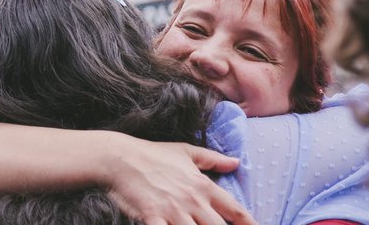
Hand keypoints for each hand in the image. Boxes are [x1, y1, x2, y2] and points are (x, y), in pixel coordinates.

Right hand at [104, 141, 252, 224]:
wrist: (118, 157)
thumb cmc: (151, 153)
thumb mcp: (184, 151)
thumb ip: (212, 158)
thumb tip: (236, 161)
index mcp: (203, 186)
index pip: (235, 210)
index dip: (250, 224)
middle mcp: (193, 201)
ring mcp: (173, 211)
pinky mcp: (153, 218)